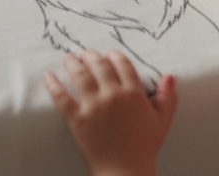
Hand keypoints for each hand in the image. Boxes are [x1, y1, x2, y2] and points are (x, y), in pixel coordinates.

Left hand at [43, 50, 176, 175]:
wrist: (125, 170)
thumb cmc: (144, 147)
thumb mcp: (161, 121)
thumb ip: (167, 97)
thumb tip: (170, 77)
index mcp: (133, 94)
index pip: (122, 64)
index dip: (114, 56)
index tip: (108, 55)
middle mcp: (113, 95)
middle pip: (98, 65)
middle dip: (91, 56)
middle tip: (85, 54)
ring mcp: (93, 105)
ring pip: (79, 74)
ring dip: (72, 63)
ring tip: (68, 58)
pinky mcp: (76, 117)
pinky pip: (61, 95)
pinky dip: (53, 83)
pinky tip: (49, 76)